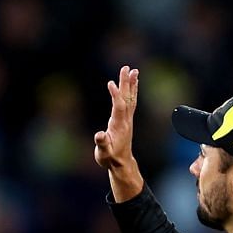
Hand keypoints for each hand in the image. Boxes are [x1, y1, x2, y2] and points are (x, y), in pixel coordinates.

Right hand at [94, 65, 143, 199]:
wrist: (121, 163)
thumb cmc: (110, 158)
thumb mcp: (103, 153)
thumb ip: (102, 143)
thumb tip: (99, 135)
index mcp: (119, 125)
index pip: (118, 106)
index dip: (115, 95)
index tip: (111, 83)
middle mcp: (125, 120)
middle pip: (126, 98)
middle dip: (126, 83)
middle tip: (126, 68)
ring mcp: (127, 119)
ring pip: (131, 98)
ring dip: (131, 84)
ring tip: (133, 70)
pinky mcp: (126, 120)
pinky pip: (131, 102)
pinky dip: (132, 91)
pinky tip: (132, 84)